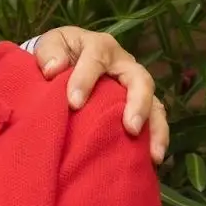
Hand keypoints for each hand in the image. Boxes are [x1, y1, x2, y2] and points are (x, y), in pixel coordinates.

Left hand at [31, 26, 168, 162]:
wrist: (64, 59)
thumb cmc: (58, 52)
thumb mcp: (50, 44)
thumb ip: (49, 53)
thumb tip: (53, 69)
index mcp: (100, 47)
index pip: (96, 61)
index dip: (85, 80)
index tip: (73, 103)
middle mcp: (124, 65)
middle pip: (140, 80)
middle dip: (138, 104)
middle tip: (131, 128)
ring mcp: (133, 86)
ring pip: (155, 103)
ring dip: (156, 128)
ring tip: (154, 154)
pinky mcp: (136, 105)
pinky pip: (153, 120)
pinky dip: (155, 139)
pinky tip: (151, 161)